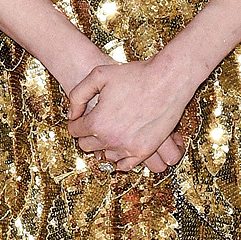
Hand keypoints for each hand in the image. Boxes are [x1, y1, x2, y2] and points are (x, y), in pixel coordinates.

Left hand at [66, 58, 193, 174]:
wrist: (168, 80)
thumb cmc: (135, 74)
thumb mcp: (98, 75)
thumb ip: (77, 95)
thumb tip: (72, 115)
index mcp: (96, 123)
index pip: (75, 131)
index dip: (76, 122)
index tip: (82, 117)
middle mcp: (110, 139)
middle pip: (86, 146)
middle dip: (87, 134)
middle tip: (95, 122)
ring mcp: (128, 148)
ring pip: (105, 156)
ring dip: (103, 145)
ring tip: (110, 130)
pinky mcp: (144, 151)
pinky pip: (124, 165)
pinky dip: (119, 157)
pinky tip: (120, 144)